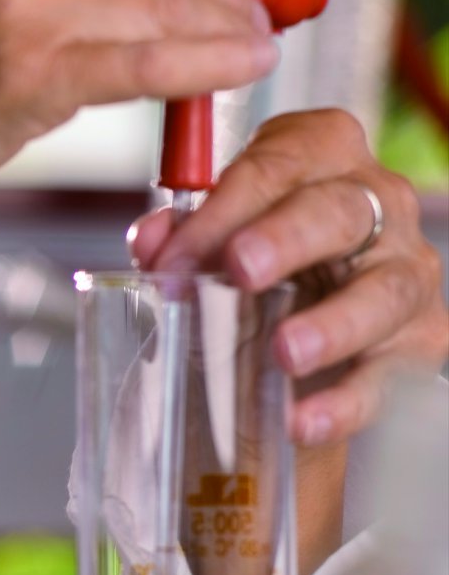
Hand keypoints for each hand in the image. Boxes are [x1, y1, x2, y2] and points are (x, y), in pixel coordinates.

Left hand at [132, 108, 448, 447]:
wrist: (307, 314)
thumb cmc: (262, 253)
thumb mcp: (215, 234)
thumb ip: (182, 235)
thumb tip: (153, 243)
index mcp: (324, 153)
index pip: (277, 166)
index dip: (222, 209)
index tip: (175, 256)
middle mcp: (380, 201)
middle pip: (339, 212)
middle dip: (287, 238)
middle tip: (241, 269)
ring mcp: (407, 270)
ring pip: (384, 292)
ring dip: (332, 323)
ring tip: (284, 352)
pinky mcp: (421, 338)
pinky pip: (388, 373)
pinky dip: (344, 402)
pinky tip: (301, 420)